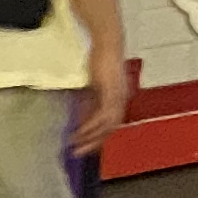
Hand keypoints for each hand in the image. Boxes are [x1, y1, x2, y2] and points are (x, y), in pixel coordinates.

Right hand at [75, 39, 130, 154]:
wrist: (107, 44)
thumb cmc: (101, 62)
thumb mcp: (94, 86)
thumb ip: (89, 102)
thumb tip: (80, 119)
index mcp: (119, 100)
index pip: (111, 125)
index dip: (98, 138)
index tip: (84, 148)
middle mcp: (121, 100)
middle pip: (110, 129)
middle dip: (94, 143)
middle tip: (78, 153)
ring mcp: (118, 97)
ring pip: (107, 125)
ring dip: (90, 137)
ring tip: (75, 145)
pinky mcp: (111, 92)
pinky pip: (102, 115)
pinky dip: (91, 126)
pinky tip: (80, 132)